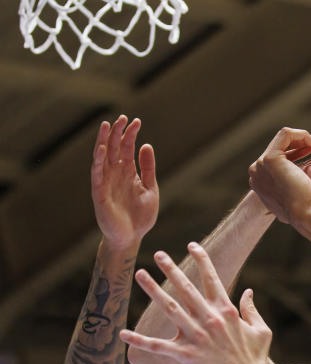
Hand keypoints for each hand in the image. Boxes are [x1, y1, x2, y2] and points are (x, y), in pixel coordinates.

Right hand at [91, 115, 158, 247]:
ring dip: (104, 142)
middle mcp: (115, 175)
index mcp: (127, 173)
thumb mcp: (150, 189)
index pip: (127, 149)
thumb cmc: (140, 216)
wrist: (131, 238)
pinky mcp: (99, 194)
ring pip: (102, 158)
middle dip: (118, 133)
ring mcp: (106, 183)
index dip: (131, 135)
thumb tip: (146, 145)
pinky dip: (99, 162)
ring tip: (107, 126)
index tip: (137, 121)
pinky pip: (97, 175)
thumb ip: (148, 168)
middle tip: (123, 117)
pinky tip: (103, 149)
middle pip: (114, 149)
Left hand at [118, 242, 273, 363]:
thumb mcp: (262, 330)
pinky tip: (123, 333)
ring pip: (169, 308)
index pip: (212, 279)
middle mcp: (209, 319)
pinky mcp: (186, 355)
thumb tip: (248, 291)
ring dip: (152, 290)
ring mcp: (196, 337)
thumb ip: (252, 310)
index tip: (192, 245)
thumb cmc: (256, 359)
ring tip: (139, 274)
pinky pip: (158, 346)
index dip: (202, 259)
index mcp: (226, 311)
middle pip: (185, 288)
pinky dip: (139, 340)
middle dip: (170, 269)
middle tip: (157, 254)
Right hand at [248, 127, 310, 224]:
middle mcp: (257, 171)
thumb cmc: (307, 212)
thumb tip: (299, 190)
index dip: (298, 151)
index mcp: (261, 180)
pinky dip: (302, 135)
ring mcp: (260, 165)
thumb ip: (292, 190)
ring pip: (283, 139)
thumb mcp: (296, 199)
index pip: (278, 157)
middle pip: (280, 147)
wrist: (306, 217)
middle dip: (302, 142)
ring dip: (303, 138)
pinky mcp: (270, 159)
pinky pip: (286, 135)